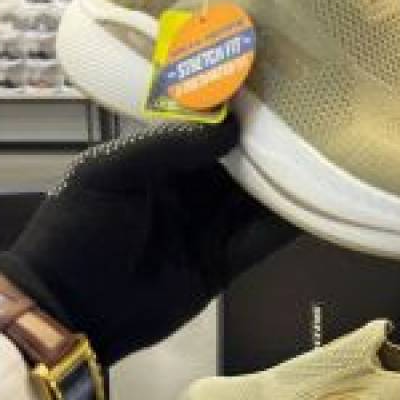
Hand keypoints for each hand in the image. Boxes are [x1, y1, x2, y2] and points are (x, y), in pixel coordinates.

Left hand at [0, 117, 295, 363]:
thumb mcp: (111, 173)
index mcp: (157, 160)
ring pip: (257, 199)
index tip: (277, 88)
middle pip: (240, 162)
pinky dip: (288, 225)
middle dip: (272, 145)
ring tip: (330, 156)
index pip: (206, 128)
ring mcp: (207, 227)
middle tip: (316, 119)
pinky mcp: (222, 264)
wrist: (69, 311)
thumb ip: (168, 146)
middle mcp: (188, 189)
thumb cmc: (78, 231)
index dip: (238, 111)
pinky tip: (320, 206)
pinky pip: (261, 240)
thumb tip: (233, 127)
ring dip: (287, 183)